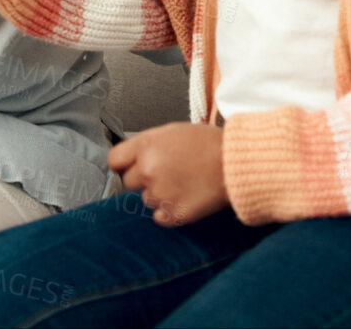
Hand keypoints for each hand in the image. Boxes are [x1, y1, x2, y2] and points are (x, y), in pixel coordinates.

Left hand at [108, 123, 228, 226]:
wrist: (236, 163)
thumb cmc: (209, 144)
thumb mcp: (173, 131)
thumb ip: (148, 145)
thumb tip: (133, 158)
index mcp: (146, 145)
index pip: (114, 161)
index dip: (124, 164)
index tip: (130, 167)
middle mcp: (149, 170)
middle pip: (129, 182)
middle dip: (144, 180)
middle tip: (167, 173)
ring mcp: (160, 193)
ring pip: (146, 200)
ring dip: (160, 195)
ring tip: (183, 183)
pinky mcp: (174, 214)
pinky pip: (159, 217)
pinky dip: (170, 212)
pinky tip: (185, 197)